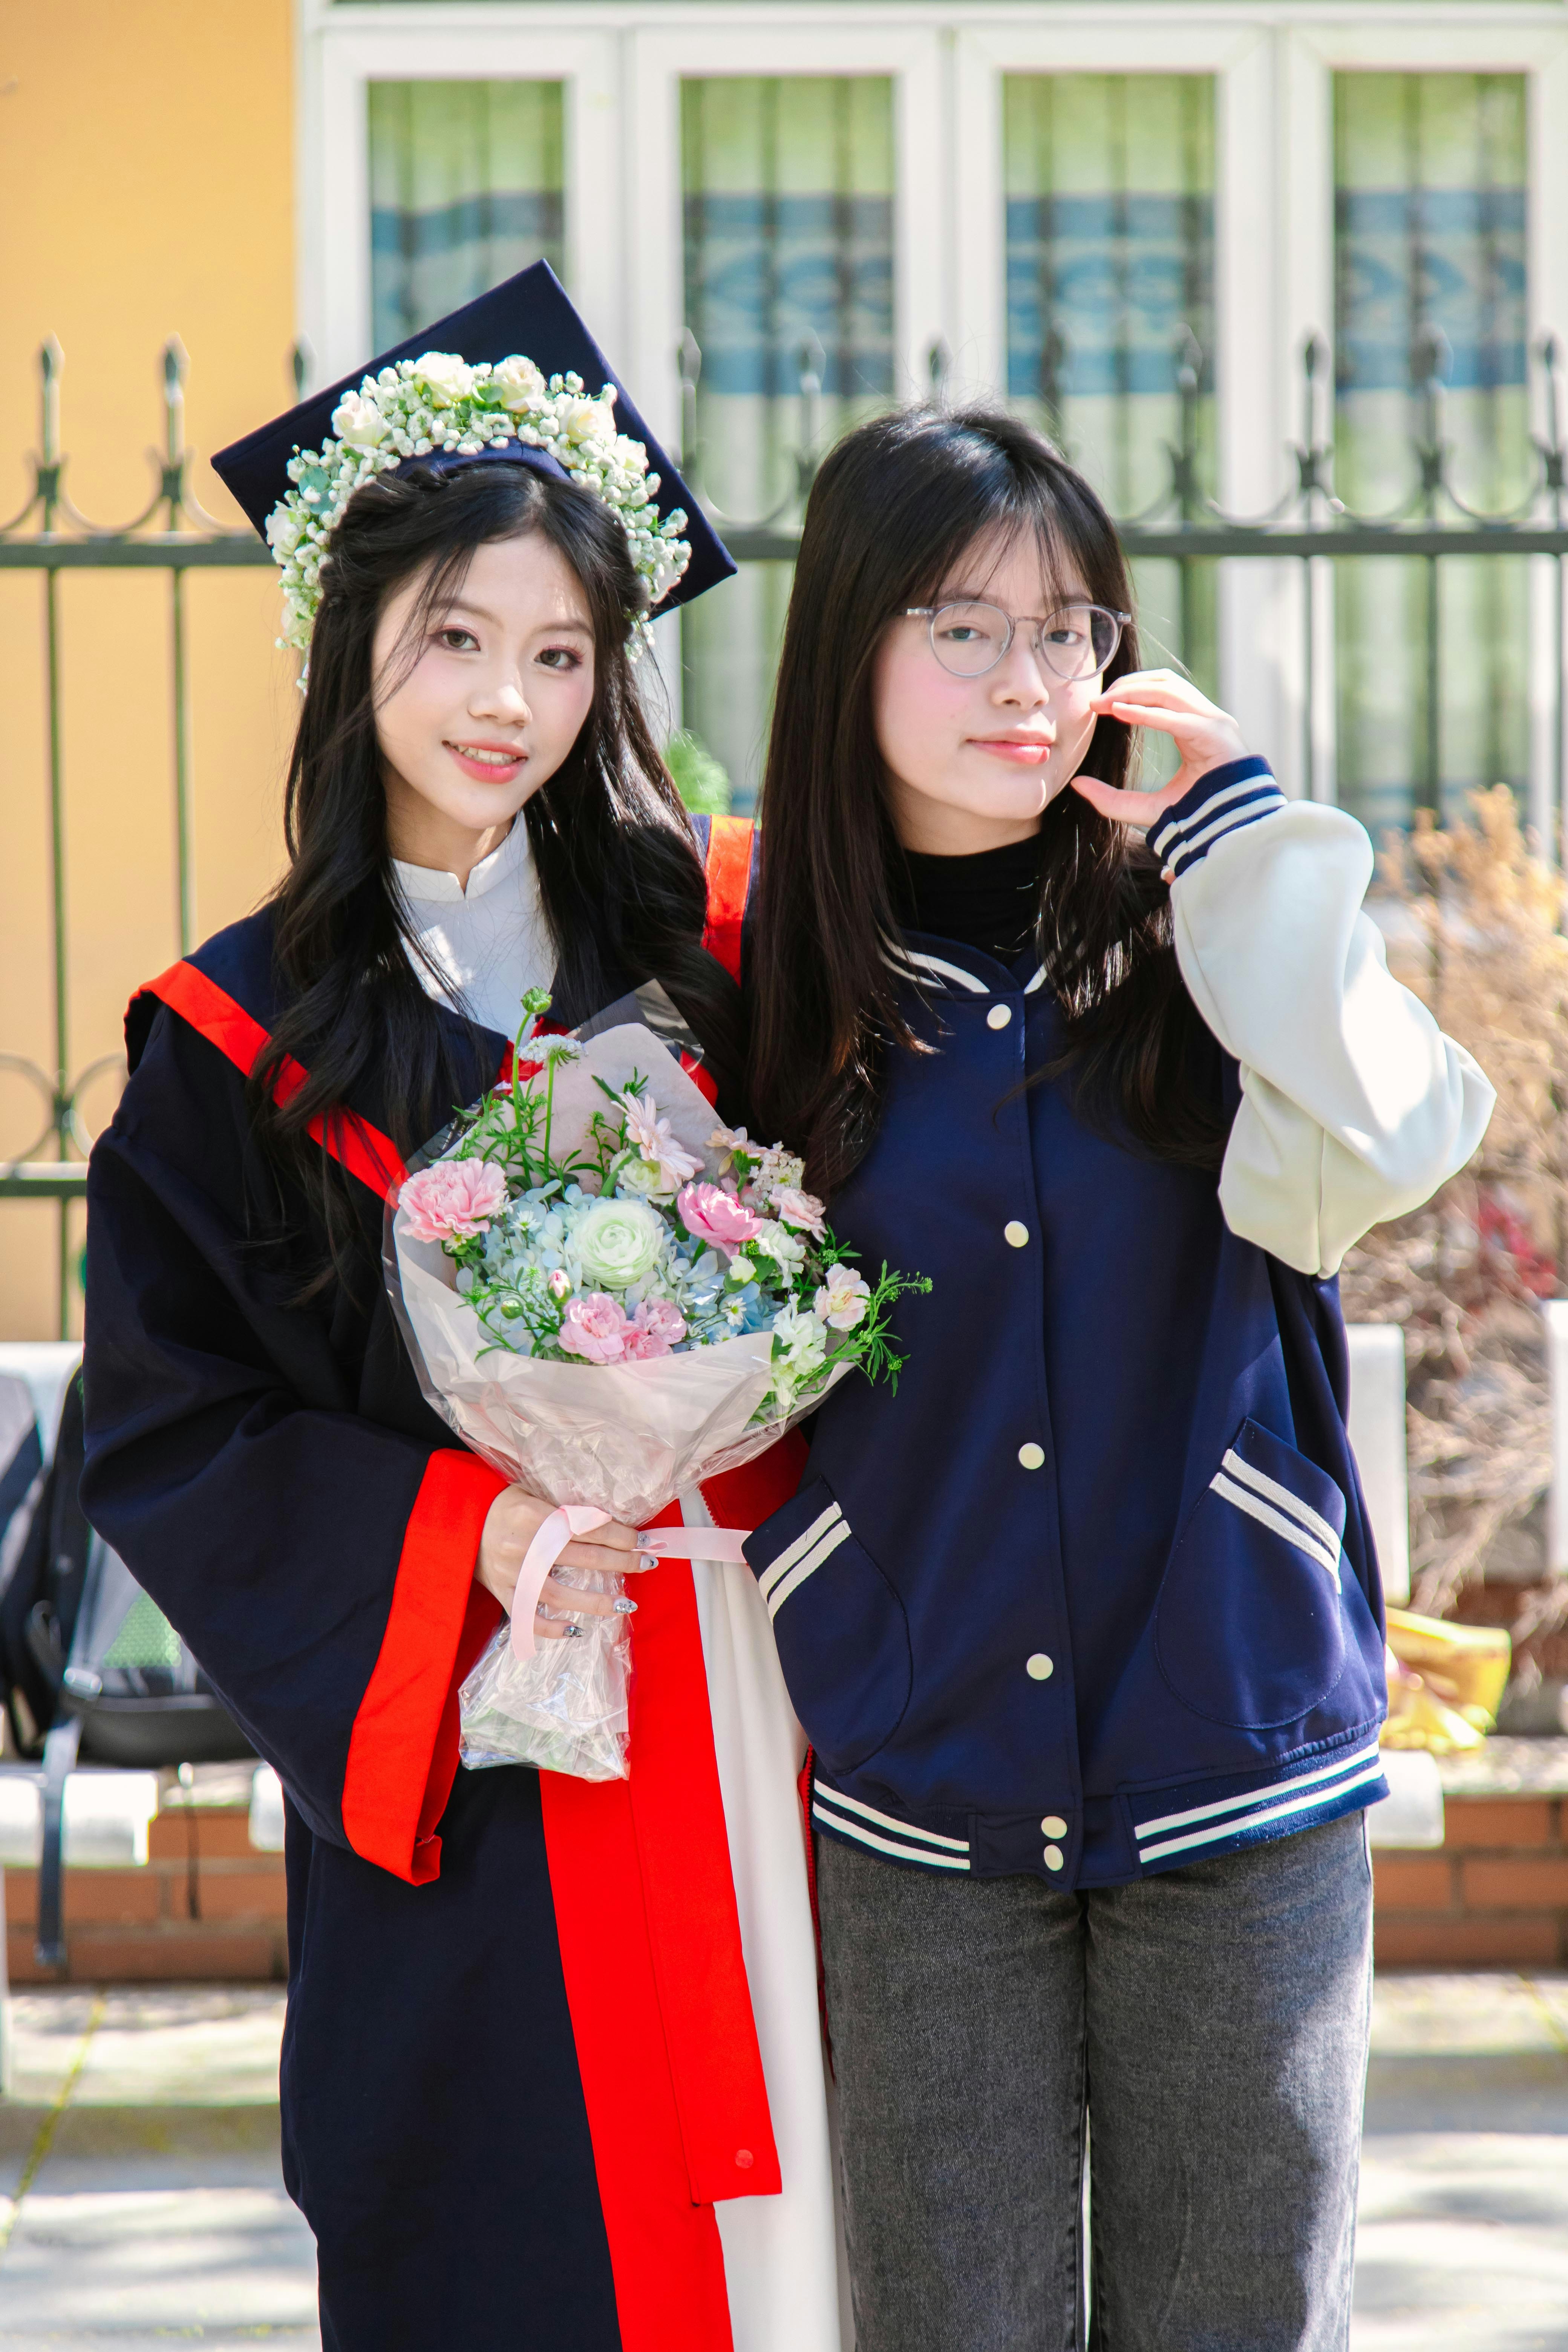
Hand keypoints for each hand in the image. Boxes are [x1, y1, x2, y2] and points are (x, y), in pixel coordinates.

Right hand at [475, 1486, 651, 1641]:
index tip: (645, 1541)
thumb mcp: (531, 1491)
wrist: (459, 1521)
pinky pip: (528, 1618)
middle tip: (648, 1563)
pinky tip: (576, 1630)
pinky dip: (551, 1628)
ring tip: (625, 1604)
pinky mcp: (502, 1593)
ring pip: (560, 1593)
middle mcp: (526, 1545)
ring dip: (596, 1600)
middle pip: (584, 1556)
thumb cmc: (503, 1504)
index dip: (621, 1534)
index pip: (589, 1526)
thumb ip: (564, 1505)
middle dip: (622, 1561)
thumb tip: (608, 1519)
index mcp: (536, 1515)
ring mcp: (513, 1573)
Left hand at [1070, 670, 1249, 833]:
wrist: (1232, 835)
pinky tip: (1121, 713)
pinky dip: (1148, 714)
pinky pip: (1179, 719)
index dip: (1128, 690)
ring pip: (1171, 691)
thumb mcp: (1146, 809)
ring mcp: (1215, 725)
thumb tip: (1077, 784)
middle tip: (1096, 701)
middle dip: (1128, 686)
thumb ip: (1113, 799)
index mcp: (1195, 727)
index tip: (1097, 704)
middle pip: (1165, 683)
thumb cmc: (1197, 819)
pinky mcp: (1217, 737)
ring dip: (1134, 693)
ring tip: (1105, 704)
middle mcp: (1206, 720)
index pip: (1161, 692)